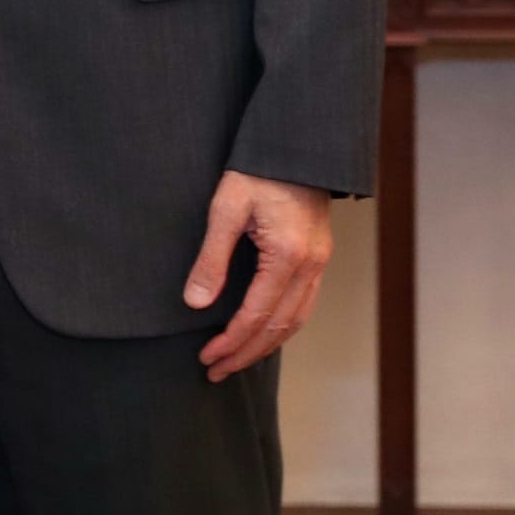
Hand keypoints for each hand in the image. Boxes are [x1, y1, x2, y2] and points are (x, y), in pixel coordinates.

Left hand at [183, 170, 333, 381]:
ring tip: (236, 360)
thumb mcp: (226, 208)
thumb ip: (211, 259)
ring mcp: (319, 262)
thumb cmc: (258, 170)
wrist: (297, 144)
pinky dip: (283, 326)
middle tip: (216, 370)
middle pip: (279, 328)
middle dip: (246, 354)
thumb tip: (196, 303)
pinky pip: (304, 304)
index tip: (207, 357)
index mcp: (287, 255)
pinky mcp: (318, 256)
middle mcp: (310, 265)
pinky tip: (263, 332)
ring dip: (265, 346)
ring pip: (296, 321)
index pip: (256, 315)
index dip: (230, 342)